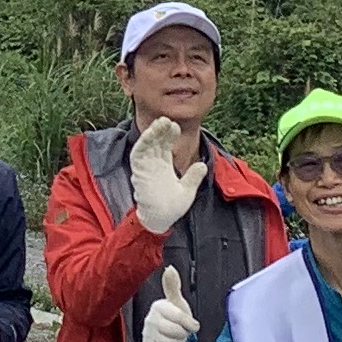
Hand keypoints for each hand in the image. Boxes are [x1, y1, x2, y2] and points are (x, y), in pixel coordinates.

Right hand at [127, 116, 207, 234]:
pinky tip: (149, 135)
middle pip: (156, 142)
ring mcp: (146, 167)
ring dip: (152, 133)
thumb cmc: (171, 208)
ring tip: (160, 123)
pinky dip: (142, 144)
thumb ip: (194, 177)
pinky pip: (138, 155)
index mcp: (164, 166)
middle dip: (161, 130)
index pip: (165, 145)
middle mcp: (154, 164)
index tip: (176, 127)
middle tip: (168, 120)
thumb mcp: (187, 190)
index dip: (169, 135)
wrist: (160, 220)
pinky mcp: (139, 172)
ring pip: (146, 145)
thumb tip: (203, 165)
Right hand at [139, 263, 196, 341]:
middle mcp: (150, 319)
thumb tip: (169, 268)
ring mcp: (147, 334)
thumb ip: (173, 285)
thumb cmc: (173, 316)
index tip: (192, 325)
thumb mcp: (177, 301)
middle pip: (176, 332)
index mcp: (159, 307)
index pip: (180, 317)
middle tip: (180, 331)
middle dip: (182, 335)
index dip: (190, 324)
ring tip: (173, 338)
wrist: (166, 336)